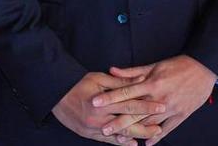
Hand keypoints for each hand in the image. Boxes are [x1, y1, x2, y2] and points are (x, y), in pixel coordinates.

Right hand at [51, 72, 165, 143]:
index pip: (130, 104)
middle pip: (128, 123)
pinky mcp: (88, 134)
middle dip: (146, 126)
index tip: (161, 107)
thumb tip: (140, 79)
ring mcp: (94, 128)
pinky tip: (132, 143)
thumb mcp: (99, 78)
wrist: (55, 95)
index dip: (147, 106)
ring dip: (137, 136)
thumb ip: (120, 82)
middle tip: (160, 127)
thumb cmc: (77, 83)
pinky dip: (121, 142)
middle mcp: (99, 117)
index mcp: (103, 102)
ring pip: (120, 135)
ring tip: (151, 135)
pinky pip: (108, 141)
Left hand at [97, 55, 216, 144]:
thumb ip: (132, 71)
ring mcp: (171, 108)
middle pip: (135, 112)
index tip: (96, 103)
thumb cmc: (177, 65)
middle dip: (118, 122)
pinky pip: (168, 128)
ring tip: (120, 139)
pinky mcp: (182, 115)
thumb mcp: (154, 65)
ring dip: (135, 132)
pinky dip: (157, 136)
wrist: (204, 69)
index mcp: (152, 84)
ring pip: (149, 123)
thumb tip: (112, 70)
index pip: (126, 92)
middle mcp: (159, 98)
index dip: (110, 98)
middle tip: (103, 129)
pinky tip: (147, 143)